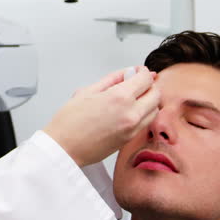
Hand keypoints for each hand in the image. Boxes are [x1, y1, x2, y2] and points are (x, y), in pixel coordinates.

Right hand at [43, 66, 159, 166]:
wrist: (64, 148)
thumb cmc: (70, 121)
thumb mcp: (88, 90)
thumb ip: (112, 79)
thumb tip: (127, 73)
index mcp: (120, 97)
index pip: (145, 79)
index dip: (143, 71)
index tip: (138, 70)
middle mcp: (131, 113)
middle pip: (155, 94)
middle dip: (149, 84)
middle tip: (138, 81)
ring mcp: (132, 128)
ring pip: (155, 109)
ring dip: (150, 100)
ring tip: (135, 96)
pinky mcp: (130, 139)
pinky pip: (146, 122)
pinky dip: (145, 113)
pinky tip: (131, 109)